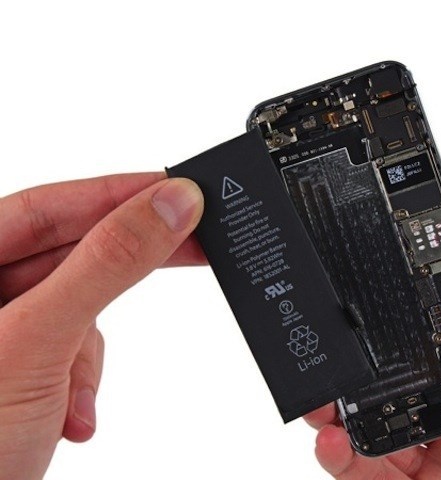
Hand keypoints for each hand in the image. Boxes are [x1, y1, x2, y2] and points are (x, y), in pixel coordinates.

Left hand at [0, 173, 204, 479]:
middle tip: (196, 244)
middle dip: (127, 266)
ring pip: (81, 305)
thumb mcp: (37, 342)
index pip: (47, 206)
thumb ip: (107, 264)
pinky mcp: (27, 364)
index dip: (116, 193)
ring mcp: (5, 330)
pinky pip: (77, 346)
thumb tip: (170, 207)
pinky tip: (72, 414)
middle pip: (71, 251)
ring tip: (77, 396)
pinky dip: (86, 378)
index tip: (178, 191)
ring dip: (94, 351)